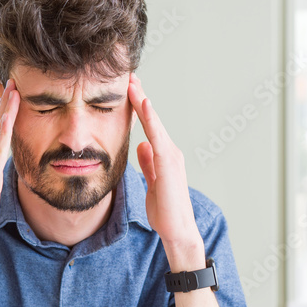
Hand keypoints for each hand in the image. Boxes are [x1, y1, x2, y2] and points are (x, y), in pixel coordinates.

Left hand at [127, 73, 203, 264]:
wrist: (177, 230)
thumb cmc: (165, 210)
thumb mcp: (152, 182)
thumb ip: (148, 163)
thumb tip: (141, 145)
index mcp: (164, 156)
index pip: (149, 127)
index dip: (139, 107)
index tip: (128, 89)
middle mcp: (169, 152)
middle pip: (152, 119)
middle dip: (140, 97)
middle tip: (128, 75)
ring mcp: (171, 156)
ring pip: (154, 123)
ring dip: (143, 101)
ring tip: (132, 82)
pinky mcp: (168, 162)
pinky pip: (157, 135)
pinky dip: (150, 119)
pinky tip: (143, 103)